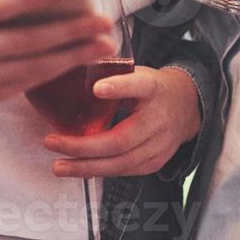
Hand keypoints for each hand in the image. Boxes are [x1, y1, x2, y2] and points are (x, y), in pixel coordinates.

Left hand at [43, 66, 201, 177]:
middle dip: (84, 146)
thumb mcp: (137, 73)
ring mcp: (159, 145)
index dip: (119, 87)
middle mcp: (159, 119)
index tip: (97, 88)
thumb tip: (72, 68)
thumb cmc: (153, 88)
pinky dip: (98, 171)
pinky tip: (78, 169)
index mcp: (153, 89)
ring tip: (59, 166)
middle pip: (121, 139)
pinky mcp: (155, 162)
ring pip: (120, 163)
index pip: (139, 86)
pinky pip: (123, 171)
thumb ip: (111, 75)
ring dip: (86, 166)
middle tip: (53, 142)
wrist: (187, 107)